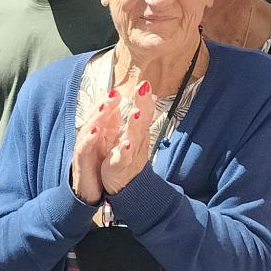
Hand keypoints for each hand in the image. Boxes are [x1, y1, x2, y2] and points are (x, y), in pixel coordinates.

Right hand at [70, 92, 115, 204]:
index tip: (127, 88)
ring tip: (106, 106)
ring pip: (89, 128)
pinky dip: (89, 139)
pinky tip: (96, 132)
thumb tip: (119, 107)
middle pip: (97, 116)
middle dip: (106, 103)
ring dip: (97, 116)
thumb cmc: (96, 164)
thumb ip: (111, 124)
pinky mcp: (80, 160)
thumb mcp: (107, 142)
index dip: (114, 99)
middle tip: (115, 92)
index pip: (107, 112)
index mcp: (100, 131)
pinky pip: (83, 148)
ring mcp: (84, 147)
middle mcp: (91, 135)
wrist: (88, 190)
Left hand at [99, 78, 160, 194]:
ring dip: (135, 126)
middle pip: (142, 121)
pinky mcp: (119, 166)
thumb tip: (150, 95)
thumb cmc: (130, 157)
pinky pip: (122, 158)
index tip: (145, 83)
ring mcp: (130, 154)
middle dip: (143, 105)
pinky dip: (124, 151)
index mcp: (139, 132)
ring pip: (134, 138)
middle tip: (143, 89)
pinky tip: (125, 144)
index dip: (145, 99)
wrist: (128, 187)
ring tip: (136, 113)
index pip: (145, 112)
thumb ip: (142, 114)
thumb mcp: (136, 133)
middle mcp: (138, 141)